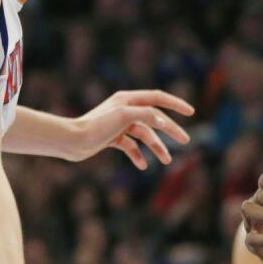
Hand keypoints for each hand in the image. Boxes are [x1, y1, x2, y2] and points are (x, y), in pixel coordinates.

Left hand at [71, 90, 194, 167]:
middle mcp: (125, 109)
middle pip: (155, 119)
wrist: (71, 141)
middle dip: (171, 130)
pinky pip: (131, 146)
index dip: (176, 104)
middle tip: (185, 141)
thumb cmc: (96, 126)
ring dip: (156, 147)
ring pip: (145, 135)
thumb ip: (146, 115)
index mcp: (128, 99)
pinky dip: (138, 155)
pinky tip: (142, 166)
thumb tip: (164, 120)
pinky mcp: (112, 138)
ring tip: (166, 161)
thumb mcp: (124, 117)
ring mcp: (119, 124)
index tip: (191, 112)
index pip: (158, 98)